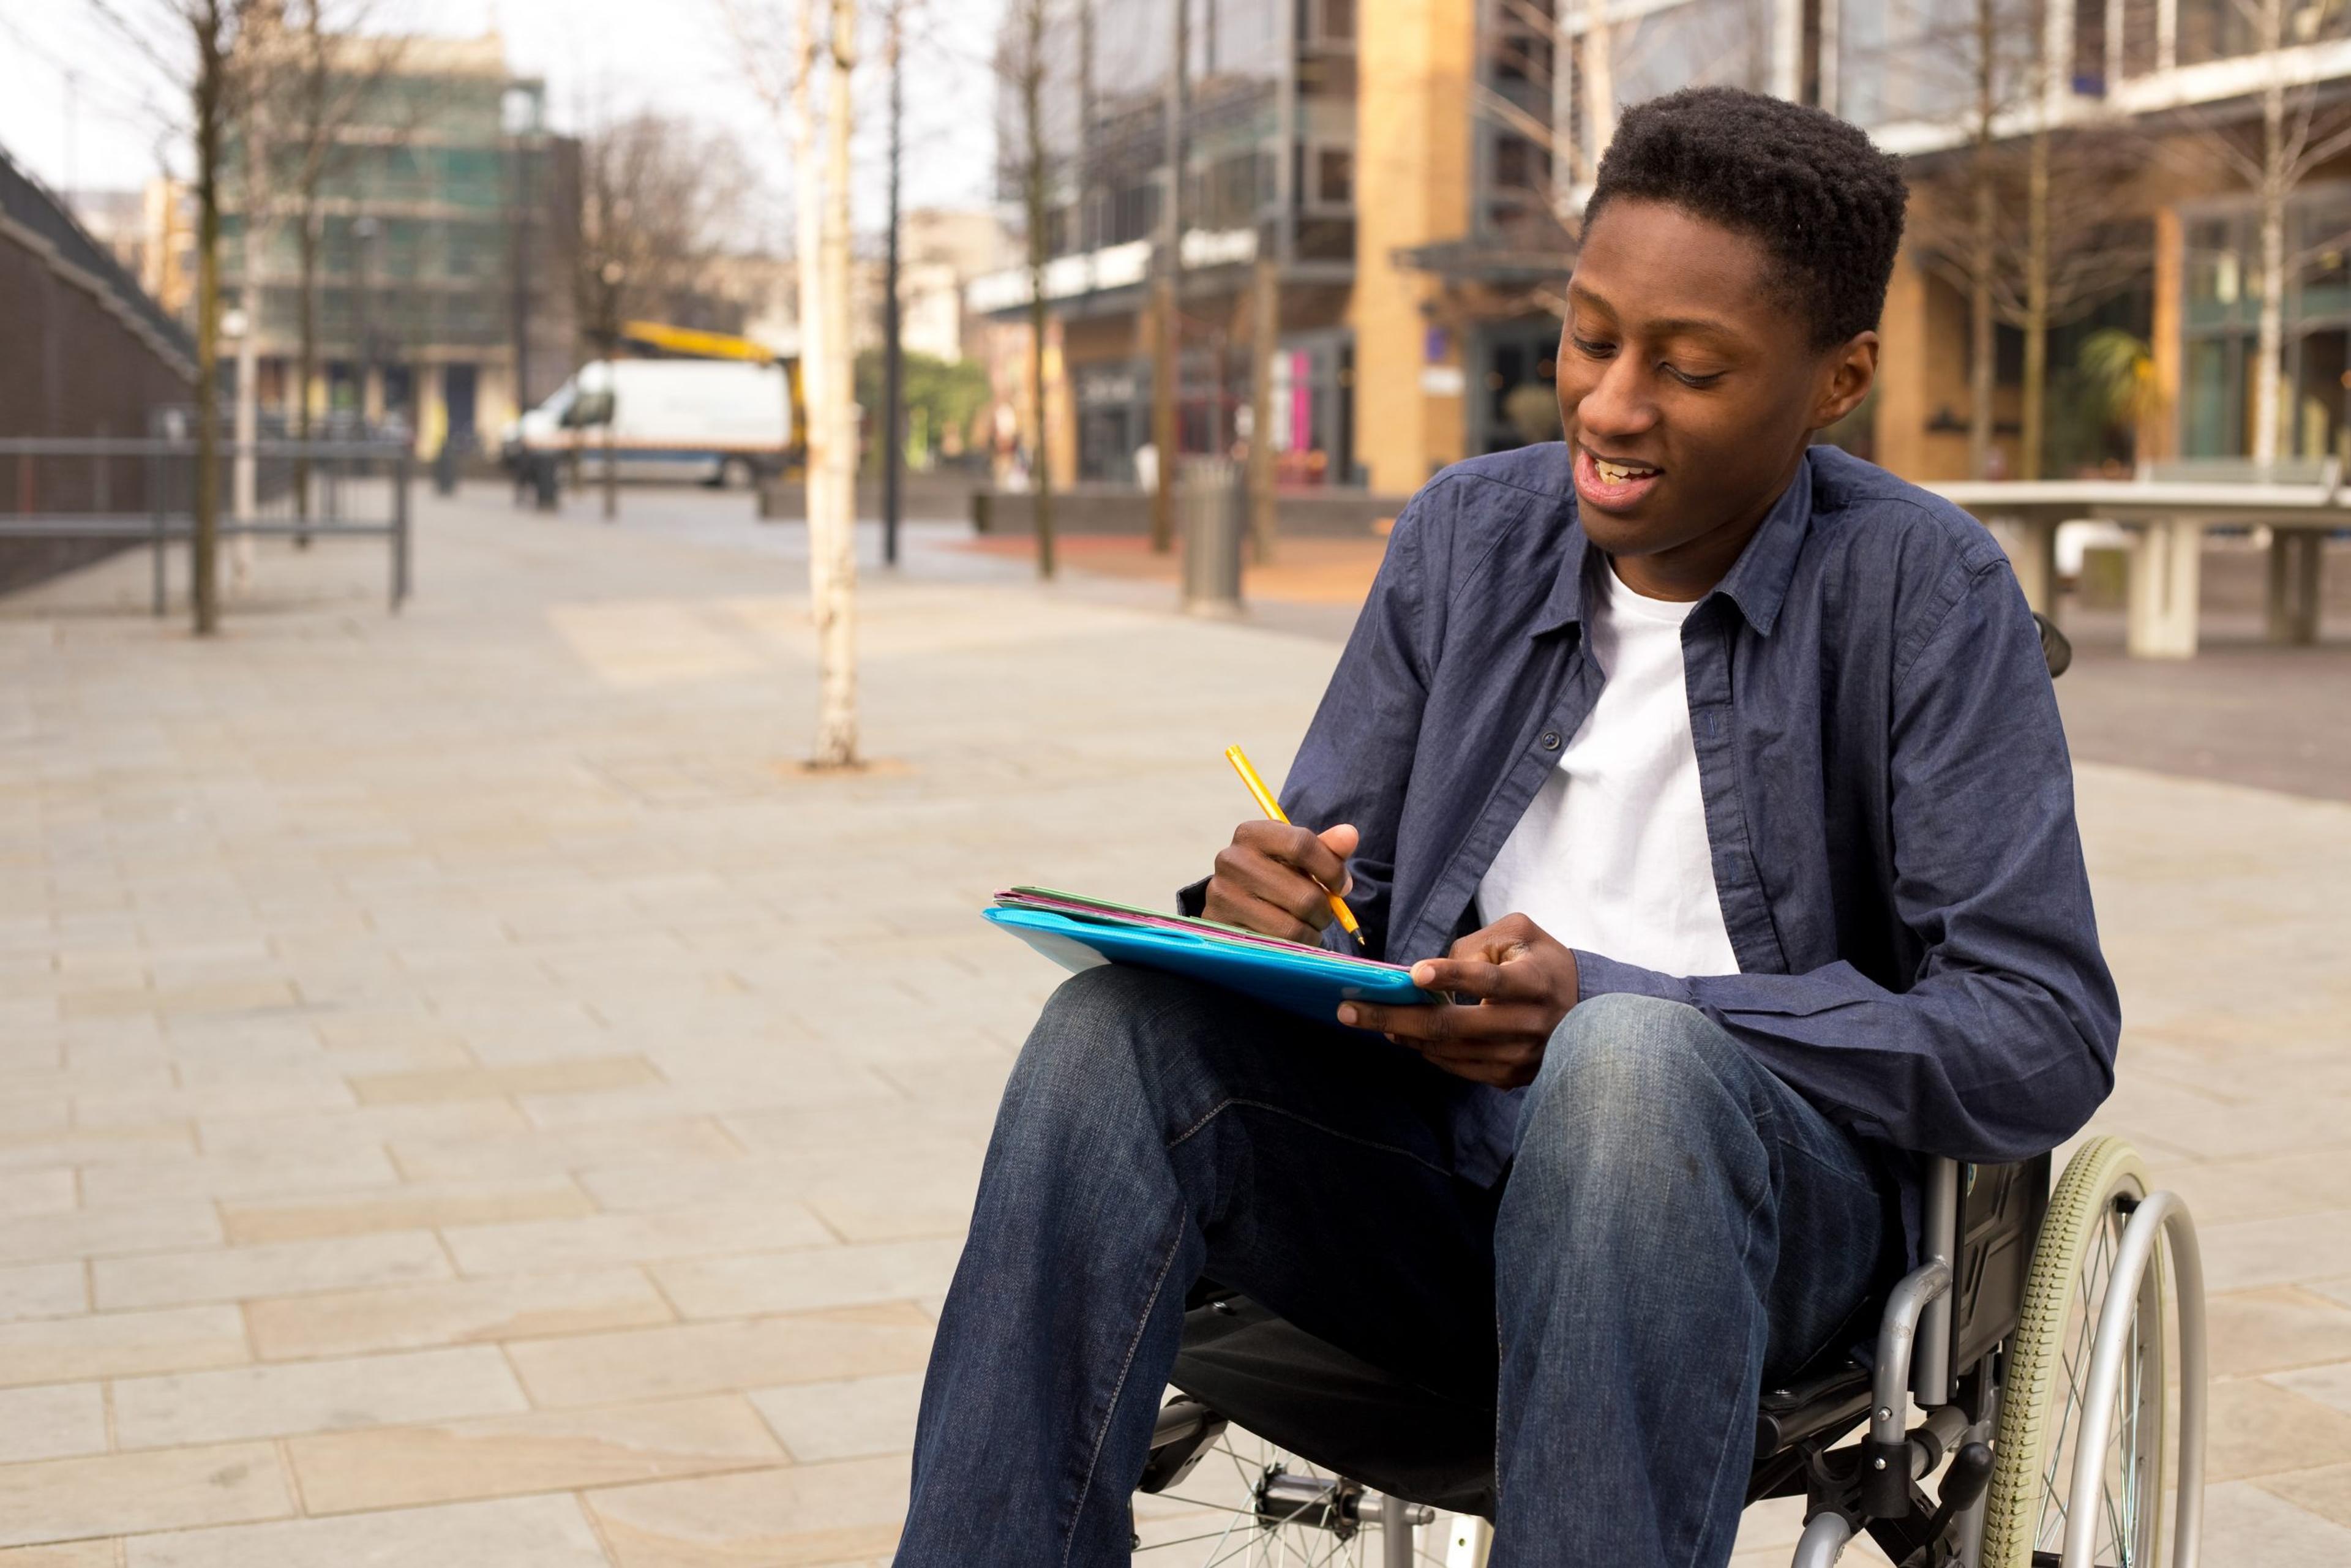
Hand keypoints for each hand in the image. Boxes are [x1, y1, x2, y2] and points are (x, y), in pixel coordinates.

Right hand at [1203, 820, 1358, 942]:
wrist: (1231, 903)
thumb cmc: (1272, 874)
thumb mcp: (1295, 858)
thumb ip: (1325, 848)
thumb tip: (1349, 835)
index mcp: (1251, 833)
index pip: (1302, 844)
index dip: (1332, 869)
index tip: (1342, 887)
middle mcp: (1231, 861)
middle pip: (1304, 894)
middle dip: (1324, 911)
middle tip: (1323, 914)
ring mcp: (1223, 896)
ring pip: (1292, 927)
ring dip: (1311, 933)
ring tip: (1307, 927)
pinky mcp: (1223, 928)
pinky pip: (1275, 947)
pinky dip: (1293, 948)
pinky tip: (1290, 940)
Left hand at [1336, 913, 1578, 1087]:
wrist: (1588, 1012)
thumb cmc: (1544, 963)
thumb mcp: (1521, 934)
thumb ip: (1479, 944)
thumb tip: (1433, 972)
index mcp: (1532, 982)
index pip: (1488, 981)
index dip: (1452, 976)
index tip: (1414, 972)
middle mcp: (1526, 1024)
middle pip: (1451, 1026)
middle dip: (1393, 1017)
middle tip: (1348, 1010)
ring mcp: (1517, 1057)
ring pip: (1447, 1051)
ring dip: (1401, 1034)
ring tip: (1366, 1018)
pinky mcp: (1509, 1077)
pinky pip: (1456, 1067)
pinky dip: (1425, 1050)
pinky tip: (1402, 1033)